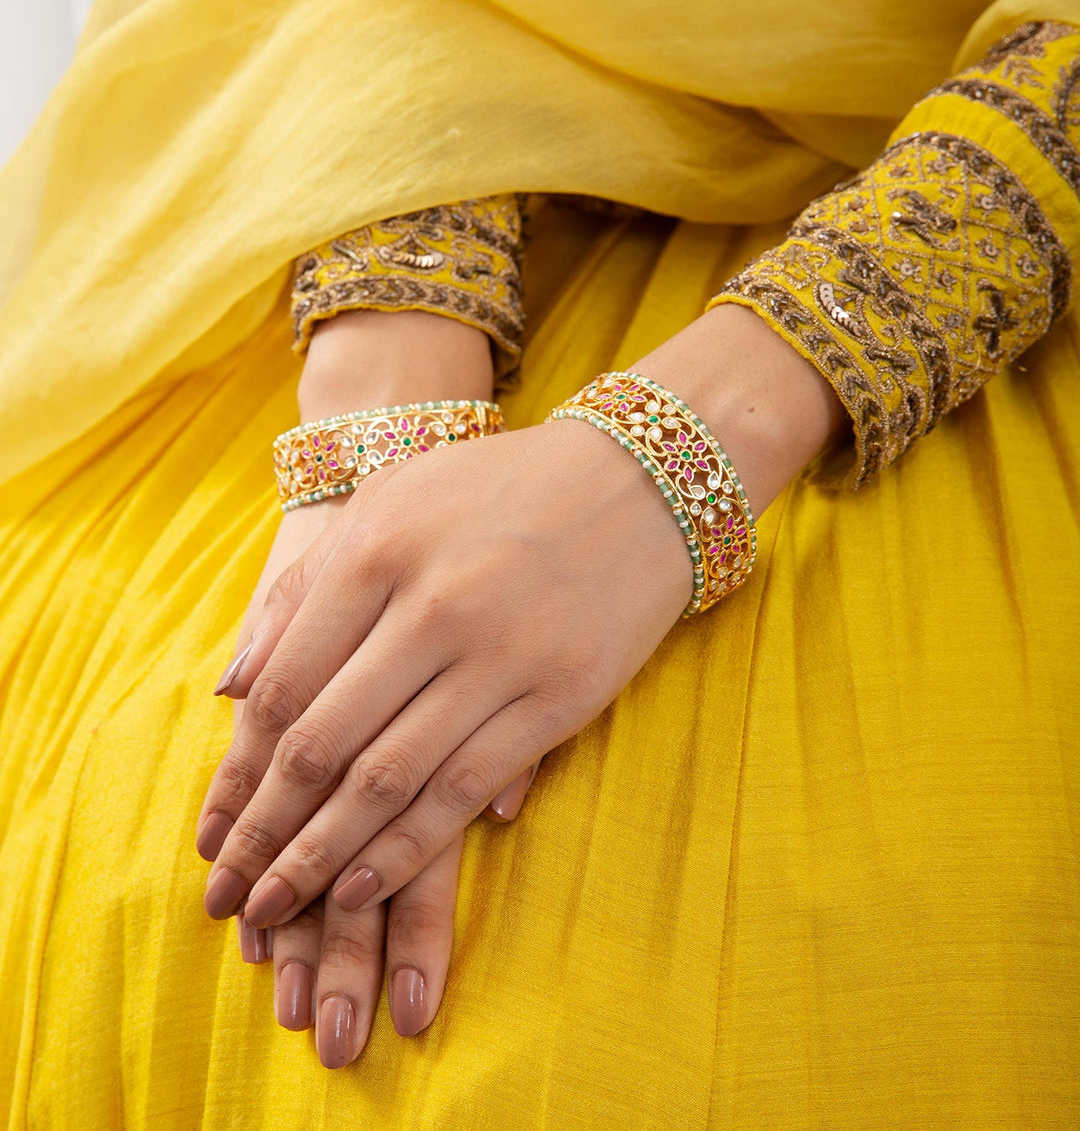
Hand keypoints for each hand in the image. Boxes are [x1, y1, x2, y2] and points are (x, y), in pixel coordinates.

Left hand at [201, 483, 530, 1061]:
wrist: (638, 483)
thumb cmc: (499, 491)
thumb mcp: (392, 502)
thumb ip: (306, 587)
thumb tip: (230, 689)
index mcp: (378, 550)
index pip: (286, 685)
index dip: (239, 773)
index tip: (213, 834)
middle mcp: (433, 606)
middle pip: (325, 742)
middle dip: (267, 831)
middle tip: (229, 895)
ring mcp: (501, 655)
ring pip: (389, 778)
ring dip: (324, 854)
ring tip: (279, 905)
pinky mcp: (559, 697)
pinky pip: (468, 786)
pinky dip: (409, 844)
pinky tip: (364, 882)